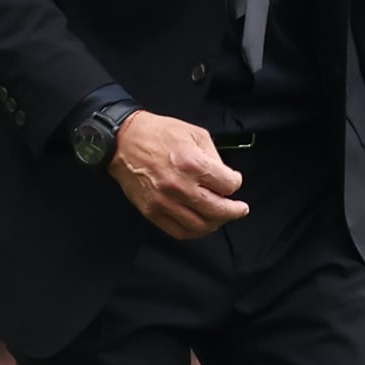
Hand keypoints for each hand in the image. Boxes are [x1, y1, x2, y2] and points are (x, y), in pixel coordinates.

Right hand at [108, 112, 247, 238]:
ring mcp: (164, 202)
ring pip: (200, 225)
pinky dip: (195, 231)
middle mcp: (179, 186)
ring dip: (216, 223)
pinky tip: (201, 224)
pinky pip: (179, 232)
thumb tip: (226, 176)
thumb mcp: (194, 133)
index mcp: (192, 164)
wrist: (123, 141)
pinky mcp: (152, 212)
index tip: (233, 181)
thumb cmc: (158, 134)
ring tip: (221, 217)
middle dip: (234, 211)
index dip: (235, 183)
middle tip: (240, 209)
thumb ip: (214, 157)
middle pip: (218, 210)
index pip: (228, 185)